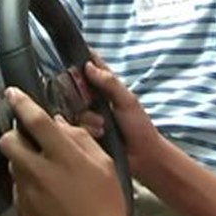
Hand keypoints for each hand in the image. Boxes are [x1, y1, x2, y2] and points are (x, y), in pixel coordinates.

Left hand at [0, 87, 141, 215]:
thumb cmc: (107, 206)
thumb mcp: (103, 165)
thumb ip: (80, 139)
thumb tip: (59, 124)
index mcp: (63, 156)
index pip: (34, 120)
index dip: (21, 102)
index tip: (12, 92)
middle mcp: (40, 171)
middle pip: (8, 141)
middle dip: (14, 134)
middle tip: (28, 138)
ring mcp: (28, 192)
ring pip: (12, 163)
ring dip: (22, 159)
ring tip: (42, 167)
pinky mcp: (22, 209)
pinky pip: (16, 186)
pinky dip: (26, 182)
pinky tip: (44, 190)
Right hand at [82, 60, 165, 179]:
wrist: (142, 158)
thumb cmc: (140, 127)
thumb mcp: (128, 101)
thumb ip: (110, 83)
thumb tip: (88, 66)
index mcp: (107, 88)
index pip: (92, 67)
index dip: (83, 60)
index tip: (74, 57)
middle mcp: (94, 100)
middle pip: (75, 87)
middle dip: (81, 95)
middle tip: (90, 102)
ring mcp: (88, 116)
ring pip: (73, 107)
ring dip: (88, 117)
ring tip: (103, 126)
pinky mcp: (83, 132)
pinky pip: (72, 125)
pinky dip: (85, 128)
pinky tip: (97, 133)